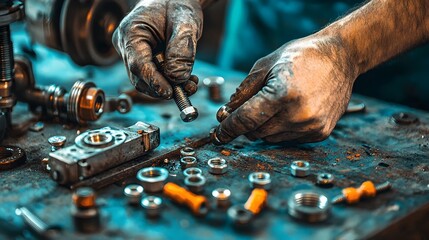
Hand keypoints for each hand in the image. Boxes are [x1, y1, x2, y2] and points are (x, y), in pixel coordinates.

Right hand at [113, 0, 202, 98]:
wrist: (175, 0)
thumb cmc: (178, 5)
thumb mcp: (186, 23)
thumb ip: (182, 50)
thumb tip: (177, 78)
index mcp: (131, 31)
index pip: (138, 64)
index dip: (154, 82)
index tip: (169, 93)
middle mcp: (126, 44)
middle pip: (139, 76)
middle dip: (163, 87)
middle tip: (188, 89)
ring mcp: (132, 53)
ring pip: (146, 80)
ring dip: (168, 87)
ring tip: (191, 84)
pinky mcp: (142, 59)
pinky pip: (152, 76)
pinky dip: (169, 82)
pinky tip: (186, 80)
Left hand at [212, 35, 358, 143]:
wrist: (341, 58)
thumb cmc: (300, 57)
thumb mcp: (266, 65)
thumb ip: (244, 92)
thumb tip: (227, 114)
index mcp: (283, 93)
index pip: (246, 120)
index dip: (228, 129)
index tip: (218, 134)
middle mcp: (298, 114)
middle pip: (256, 133)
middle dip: (246, 124)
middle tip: (246, 111)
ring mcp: (311, 126)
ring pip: (271, 139)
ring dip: (264, 127)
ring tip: (274, 105)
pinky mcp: (320, 133)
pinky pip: (288, 140)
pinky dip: (281, 130)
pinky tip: (290, 112)